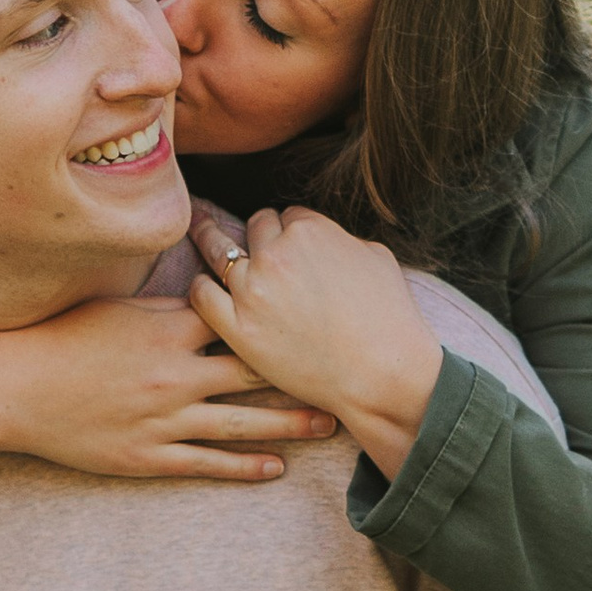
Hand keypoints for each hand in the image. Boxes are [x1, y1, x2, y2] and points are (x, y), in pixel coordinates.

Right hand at [0, 292, 336, 481]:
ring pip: (240, 424)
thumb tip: (215, 288)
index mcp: (169, 331)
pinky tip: (275, 468)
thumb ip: (171, 306)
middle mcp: (174, 376)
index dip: (283, 321)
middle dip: (304, 376)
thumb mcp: (119, 309)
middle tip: (349, 377)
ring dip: (288, 425)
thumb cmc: (63, 338)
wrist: (14, 388)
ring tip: (328, 426)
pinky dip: (243, 466)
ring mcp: (163, 420)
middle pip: (254, 374)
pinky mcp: (147, 456)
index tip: (323, 319)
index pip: (240, 323)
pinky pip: (205, 463)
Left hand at [189, 208, 443, 483]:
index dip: (291, 232)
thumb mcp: (376, 257)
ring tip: (201, 233)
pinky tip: (203, 287)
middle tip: (256, 246)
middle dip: (260, 237)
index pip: (288, 216)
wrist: (382, 373)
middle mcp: (276, 253)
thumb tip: (325, 238)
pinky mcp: (238, 328)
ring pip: (218, 251)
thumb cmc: (390, 318)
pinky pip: (202, 294)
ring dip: (212, 242)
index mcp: (310, 230)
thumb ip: (341, 238)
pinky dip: (201, 287)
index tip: (292, 246)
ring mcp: (253, 290)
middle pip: (255, 227)